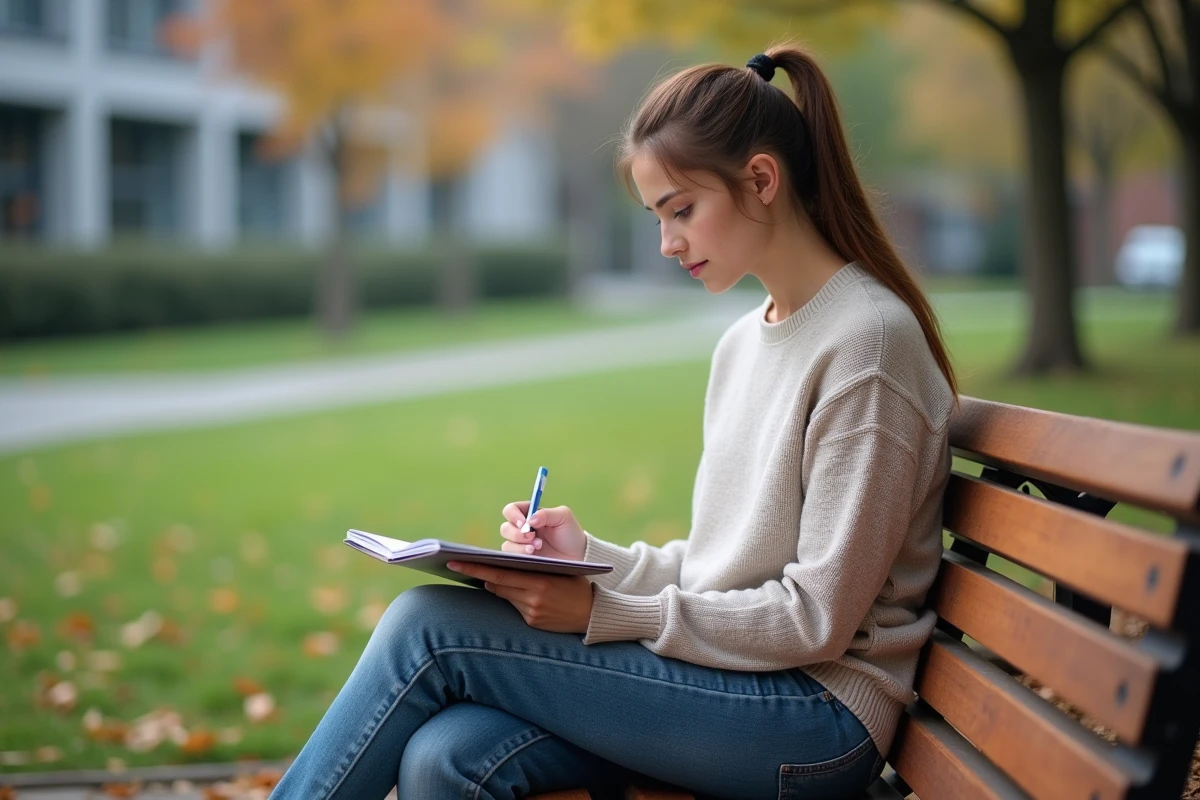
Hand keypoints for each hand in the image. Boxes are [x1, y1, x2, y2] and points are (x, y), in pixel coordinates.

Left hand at [447, 561, 593, 633]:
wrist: (593, 613)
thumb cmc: (575, 584)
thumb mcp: (557, 570)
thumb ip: (532, 569)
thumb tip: (503, 567)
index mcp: (540, 581)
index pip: (500, 573)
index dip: (476, 568)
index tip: (457, 561)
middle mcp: (533, 599)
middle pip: (497, 584)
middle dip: (480, 574)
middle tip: (459, 565)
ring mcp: (532, 613)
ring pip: (504, 595)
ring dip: (497, 585)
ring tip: (485, 574)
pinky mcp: (533, 622)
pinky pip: (514, 606)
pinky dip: (511, 596)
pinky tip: (510, 590)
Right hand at [498, 502, 585, 561]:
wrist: (577, 556)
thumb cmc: (571, 533)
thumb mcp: (563, 517)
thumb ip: (547, 514)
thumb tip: (530, 519)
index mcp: (530, 515)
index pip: (511, 510)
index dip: (513, 515)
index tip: (523, 523)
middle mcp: (523, 529)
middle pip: (505, 528)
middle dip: (517, 533)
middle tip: (532, 536)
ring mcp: (522, 545)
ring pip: (506, 543)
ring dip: (520, 545)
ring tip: (537, 547)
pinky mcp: (523, 558)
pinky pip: (511, 556)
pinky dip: (520, 554)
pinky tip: (534, 554)